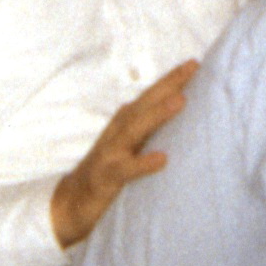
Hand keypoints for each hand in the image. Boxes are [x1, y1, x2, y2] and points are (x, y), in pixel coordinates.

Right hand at [50, 60, 198, 247]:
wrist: (71, 203)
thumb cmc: (108, 171)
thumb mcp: (130, 147)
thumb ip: (150, 130)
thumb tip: (181, 112)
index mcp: (125, 124)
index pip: (150, 97)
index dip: (170, 80)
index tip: (194, 63)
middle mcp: (117, 133)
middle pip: (144, 103)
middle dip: (167, 84)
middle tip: (192, 67)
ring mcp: (110, 154)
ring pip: (134, 129)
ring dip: (156, 114)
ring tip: (181, 100)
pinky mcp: (105, 178)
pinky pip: (125, 170)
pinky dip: (142, 163)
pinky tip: (161, 159)